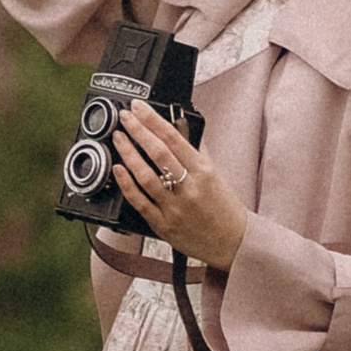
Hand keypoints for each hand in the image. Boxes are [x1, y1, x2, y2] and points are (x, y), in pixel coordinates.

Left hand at [111, 107, 246, 269]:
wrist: (233, 242)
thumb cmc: (224, 208)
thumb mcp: (216, 174)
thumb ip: (197, 150)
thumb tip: (180, 128)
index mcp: (203, 171)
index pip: (174, 138)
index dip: (153, 120)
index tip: (139, 107)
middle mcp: (189, 188)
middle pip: (158, 153)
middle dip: (138, 131)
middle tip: (125, 117)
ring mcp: (175, 208)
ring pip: (146, 177)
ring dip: (128, 154)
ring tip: (119, 139)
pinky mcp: (164, 225)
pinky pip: (140, 203)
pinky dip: (126, 185)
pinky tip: (118, 169)